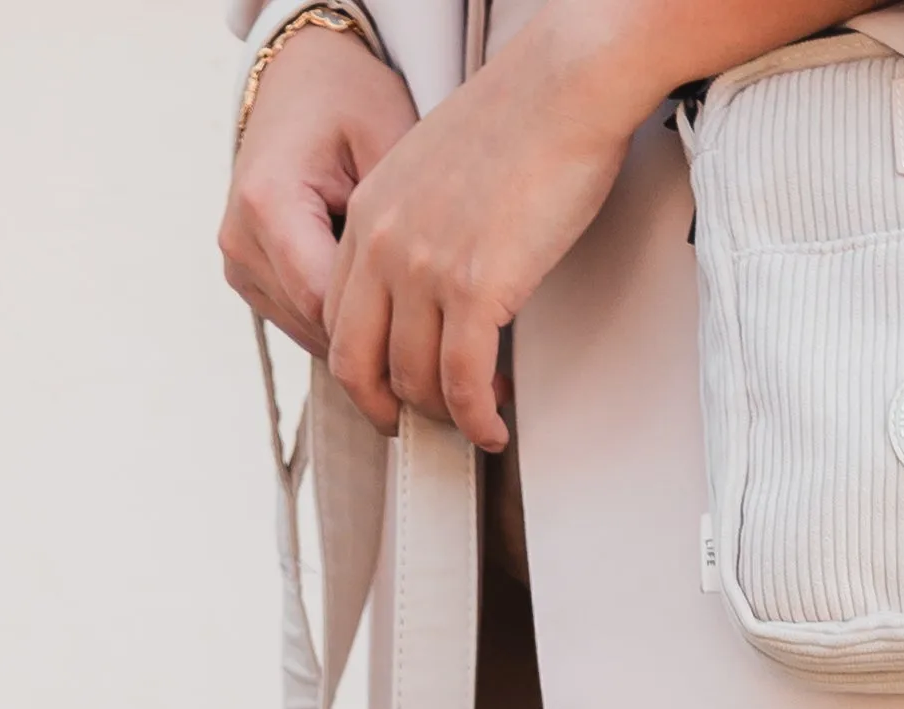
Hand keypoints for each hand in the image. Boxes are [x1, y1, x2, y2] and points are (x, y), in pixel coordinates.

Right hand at [222, 19, 414, 359]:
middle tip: (446, 359)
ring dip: (362, 338)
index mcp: (268, 203)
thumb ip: (402, 219)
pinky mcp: (247, 272)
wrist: (302, 77)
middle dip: (379, 344)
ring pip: (307, 330)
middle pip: (314, 323)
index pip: (323, 299)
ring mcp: (238, 261)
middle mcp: (241, 239)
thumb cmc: (350, 96)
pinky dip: (344, 321)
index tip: (443, 345)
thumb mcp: (389, 140)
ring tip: (424, 337)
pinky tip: (389, 312)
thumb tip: (441, 298)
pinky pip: (300, 317)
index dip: (381, 333)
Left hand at [256, 0, 861, 453]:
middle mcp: (381, 244)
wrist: (567, 84)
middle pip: (357, 362)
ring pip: (413, 380)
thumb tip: (433, 281)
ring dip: (445, 416)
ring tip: (475, 421)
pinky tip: (494, 429)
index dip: (360, 367)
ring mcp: (423, 269)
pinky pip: (464, 382)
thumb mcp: (436, 169)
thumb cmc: (523, 119)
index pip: (336, 316)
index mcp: (367, 213)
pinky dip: (477, 420)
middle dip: (386, 407)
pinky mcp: (475, 288)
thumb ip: (417, 225)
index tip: (387, 386)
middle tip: (416, 427)